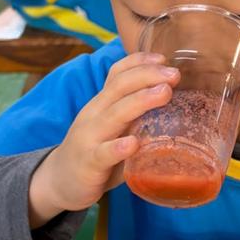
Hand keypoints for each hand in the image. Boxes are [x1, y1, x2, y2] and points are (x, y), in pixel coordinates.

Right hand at [28, 53, 179, 225]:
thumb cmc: (98, 152)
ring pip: (114, 114)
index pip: (117, 74)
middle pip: (119, 87)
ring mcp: (90, 138)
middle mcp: (95, 114)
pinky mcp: (89, 163)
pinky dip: (119, 147)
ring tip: (165, 93)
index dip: (139, 62)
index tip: (163, 58)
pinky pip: (104, 153)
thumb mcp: (114, 128)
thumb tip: (179, 107)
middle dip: (148, 76)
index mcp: (102, 103)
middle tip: (175, 74)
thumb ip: (137, 117)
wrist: (60, 181)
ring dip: (141, 101)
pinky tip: (134, 144)